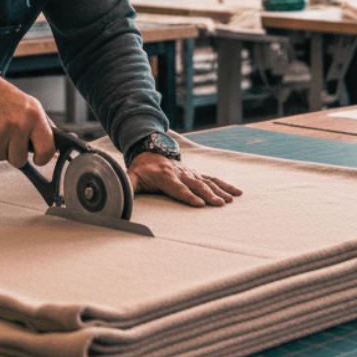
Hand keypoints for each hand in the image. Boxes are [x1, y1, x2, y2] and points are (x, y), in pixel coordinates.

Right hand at [0, 75, 54, 167]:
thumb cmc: (11, 100)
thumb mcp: (33, 107)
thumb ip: (45, 129)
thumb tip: (55, 152)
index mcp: (35, 116)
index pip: (46, 149)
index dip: (42, 159)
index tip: (38, 158)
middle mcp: (18, 124)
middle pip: (19, 160)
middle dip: (16, 155)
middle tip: (14, 142)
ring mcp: (0, 130)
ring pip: (2, 158)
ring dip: (1, 150)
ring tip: (1, 133)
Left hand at [127, 153, 242, 207]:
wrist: (150, 152)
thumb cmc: (141, 170)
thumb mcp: (131, 177)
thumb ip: (127, 186)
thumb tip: (120, 196)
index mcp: (165, 176)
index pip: (178, 188)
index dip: (188, 196)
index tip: (199, 204)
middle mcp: (180, 173)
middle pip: (196, 185)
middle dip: (208, 195)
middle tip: (219, 205)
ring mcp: (190, 173)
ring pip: (207, 181)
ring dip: (220, 190)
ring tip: (231, 200)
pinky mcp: (196, 173)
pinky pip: (213, 179)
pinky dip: (225, 185)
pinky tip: (237, 192)